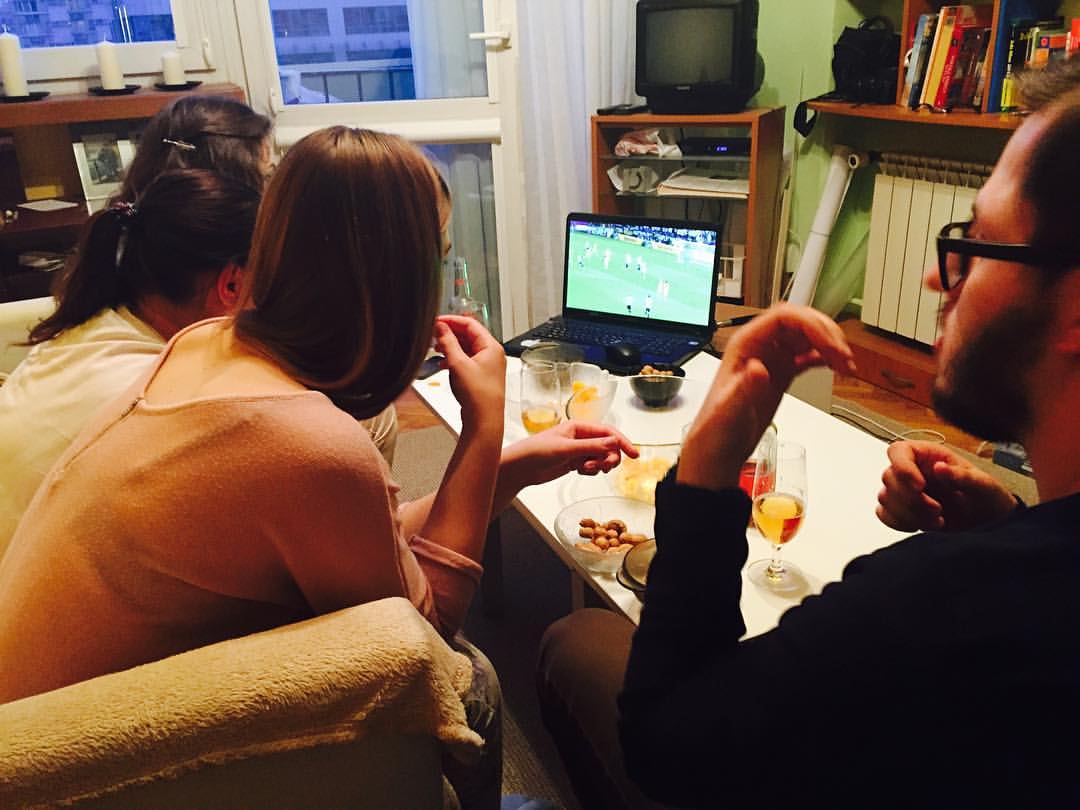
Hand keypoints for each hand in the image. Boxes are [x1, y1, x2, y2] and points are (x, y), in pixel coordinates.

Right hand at [435, 315, 505, 429]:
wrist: (483, 420)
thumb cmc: (478, 395)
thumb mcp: (458, 363)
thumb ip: (447, 342)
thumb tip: (440, 327)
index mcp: (491, 347)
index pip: (470, 324)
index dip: (452, 320)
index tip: (436, 322)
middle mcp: (491, 354)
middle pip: (469, 335)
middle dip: (450, 333)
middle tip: (433, 334)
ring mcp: (487, 366)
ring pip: (466, 348)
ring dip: (451, 346)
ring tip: (436, 348)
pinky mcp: (480, 377)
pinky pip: (466, 361)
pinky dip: (454, 359)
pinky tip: (443, 363)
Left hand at [500, 421, 638, 491]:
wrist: (519, 468)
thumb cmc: (535, 451)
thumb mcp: (566, 449)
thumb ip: (591, 446)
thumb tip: (614, 443)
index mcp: (579, 426)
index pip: (608, 432)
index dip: (623, 442)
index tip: (633, 454)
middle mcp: (580, 437)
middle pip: (608, 446)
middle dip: (608, 458)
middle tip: (601, 467)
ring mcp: (578, 450)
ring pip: (601, 458)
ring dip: (599, 466)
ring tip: (585, 469)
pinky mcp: (574, 462)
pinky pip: (592, 466)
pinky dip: (590, 471)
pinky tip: (579, 472)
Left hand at [678, 304, 855, 490]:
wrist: (718, 450)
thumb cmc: (716, 430)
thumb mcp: (729, 411)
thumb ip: (744, 388)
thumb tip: (758, 367)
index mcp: (745, 345)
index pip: (783, 318)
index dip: (812, 325)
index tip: (833, 345)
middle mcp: (759, 346)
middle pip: (799, 322)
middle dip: (826, 334)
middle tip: (845, 356)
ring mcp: (771, 358)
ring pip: (807, 336)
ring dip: (830, 345)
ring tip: (846, 365)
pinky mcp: (780, 372)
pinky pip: (807, 355)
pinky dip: (825, 358)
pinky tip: (837, 368)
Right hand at [877, 440, 1017, 531]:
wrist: (988, 521)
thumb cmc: (987, 496)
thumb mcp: (983, 484)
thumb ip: (961, 476)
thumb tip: (938, 468)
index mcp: (928, 455)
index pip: (898, 451)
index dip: (902, 467)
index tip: (920, 486)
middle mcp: (912, 469)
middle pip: (888, 477)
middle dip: (912, 499)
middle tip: (938, 509)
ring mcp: (904, 490)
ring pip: (885, 497)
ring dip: (909, 513)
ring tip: (937, 519)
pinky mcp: (901, 510)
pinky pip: (884, 514)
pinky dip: (900, 522)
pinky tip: (923, 524)